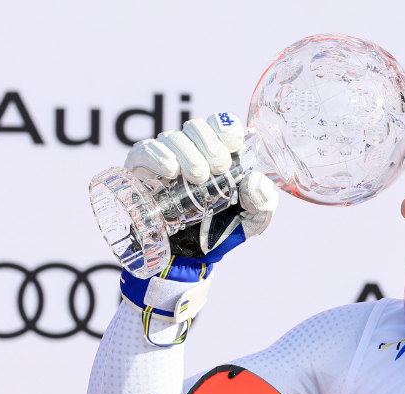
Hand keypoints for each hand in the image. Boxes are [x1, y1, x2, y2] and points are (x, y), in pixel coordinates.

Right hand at [125, 112, 278, 256]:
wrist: (187, 258)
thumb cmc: (219, 232)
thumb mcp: (251, 221)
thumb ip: (263, 203)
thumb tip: (256, 181)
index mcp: (219, 154)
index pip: (221, 124)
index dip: (226, 129)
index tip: (233, 146)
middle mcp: (191, 150)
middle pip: (197, 126)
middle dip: (209, 145)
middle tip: (217, 171)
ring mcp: (164, 157)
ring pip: (173, 137)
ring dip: (188, 154)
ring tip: (196, 178)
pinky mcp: (140, 168)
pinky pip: (145, 150)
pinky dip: (158, 156)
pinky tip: (170, 171)